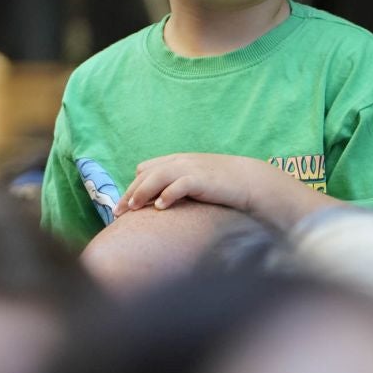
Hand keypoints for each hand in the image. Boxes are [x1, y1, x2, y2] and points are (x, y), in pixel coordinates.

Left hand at [120, 153, 335, 225]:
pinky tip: (161, 207)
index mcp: (179, 160)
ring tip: (133, 209)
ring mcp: (192, 168)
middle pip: (146, 173)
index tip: (124, 205)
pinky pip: (180, 184)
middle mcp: (182, 161)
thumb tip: (160, 203)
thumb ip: (180, 187)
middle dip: (130, 192)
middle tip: (119, 212)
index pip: (147, 168)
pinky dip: (168, 194)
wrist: (253, 182)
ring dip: (142, 193)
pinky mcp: (203, 178)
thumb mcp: (198, 183)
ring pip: (157, 177)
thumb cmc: (226, 187)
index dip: (133, 186)